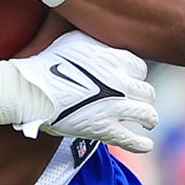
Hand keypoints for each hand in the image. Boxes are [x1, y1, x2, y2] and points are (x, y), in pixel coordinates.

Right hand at [10, 31, 157, 152]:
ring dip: (149, 119)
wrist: (35, 88)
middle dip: (143, 96)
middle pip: (147, 92)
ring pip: (147, 114)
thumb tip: (104, 47)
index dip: (135, 75)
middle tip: (139, 100)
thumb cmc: (49, 61)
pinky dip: (141, 143)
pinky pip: (132, 139)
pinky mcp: (105, 129)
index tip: (129, 80)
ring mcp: (116, 107)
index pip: (140, 68)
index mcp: (117, 59)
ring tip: (149, 122)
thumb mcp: (77, 40)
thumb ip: (97, 45)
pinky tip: (146, 144)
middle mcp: (122, 83)